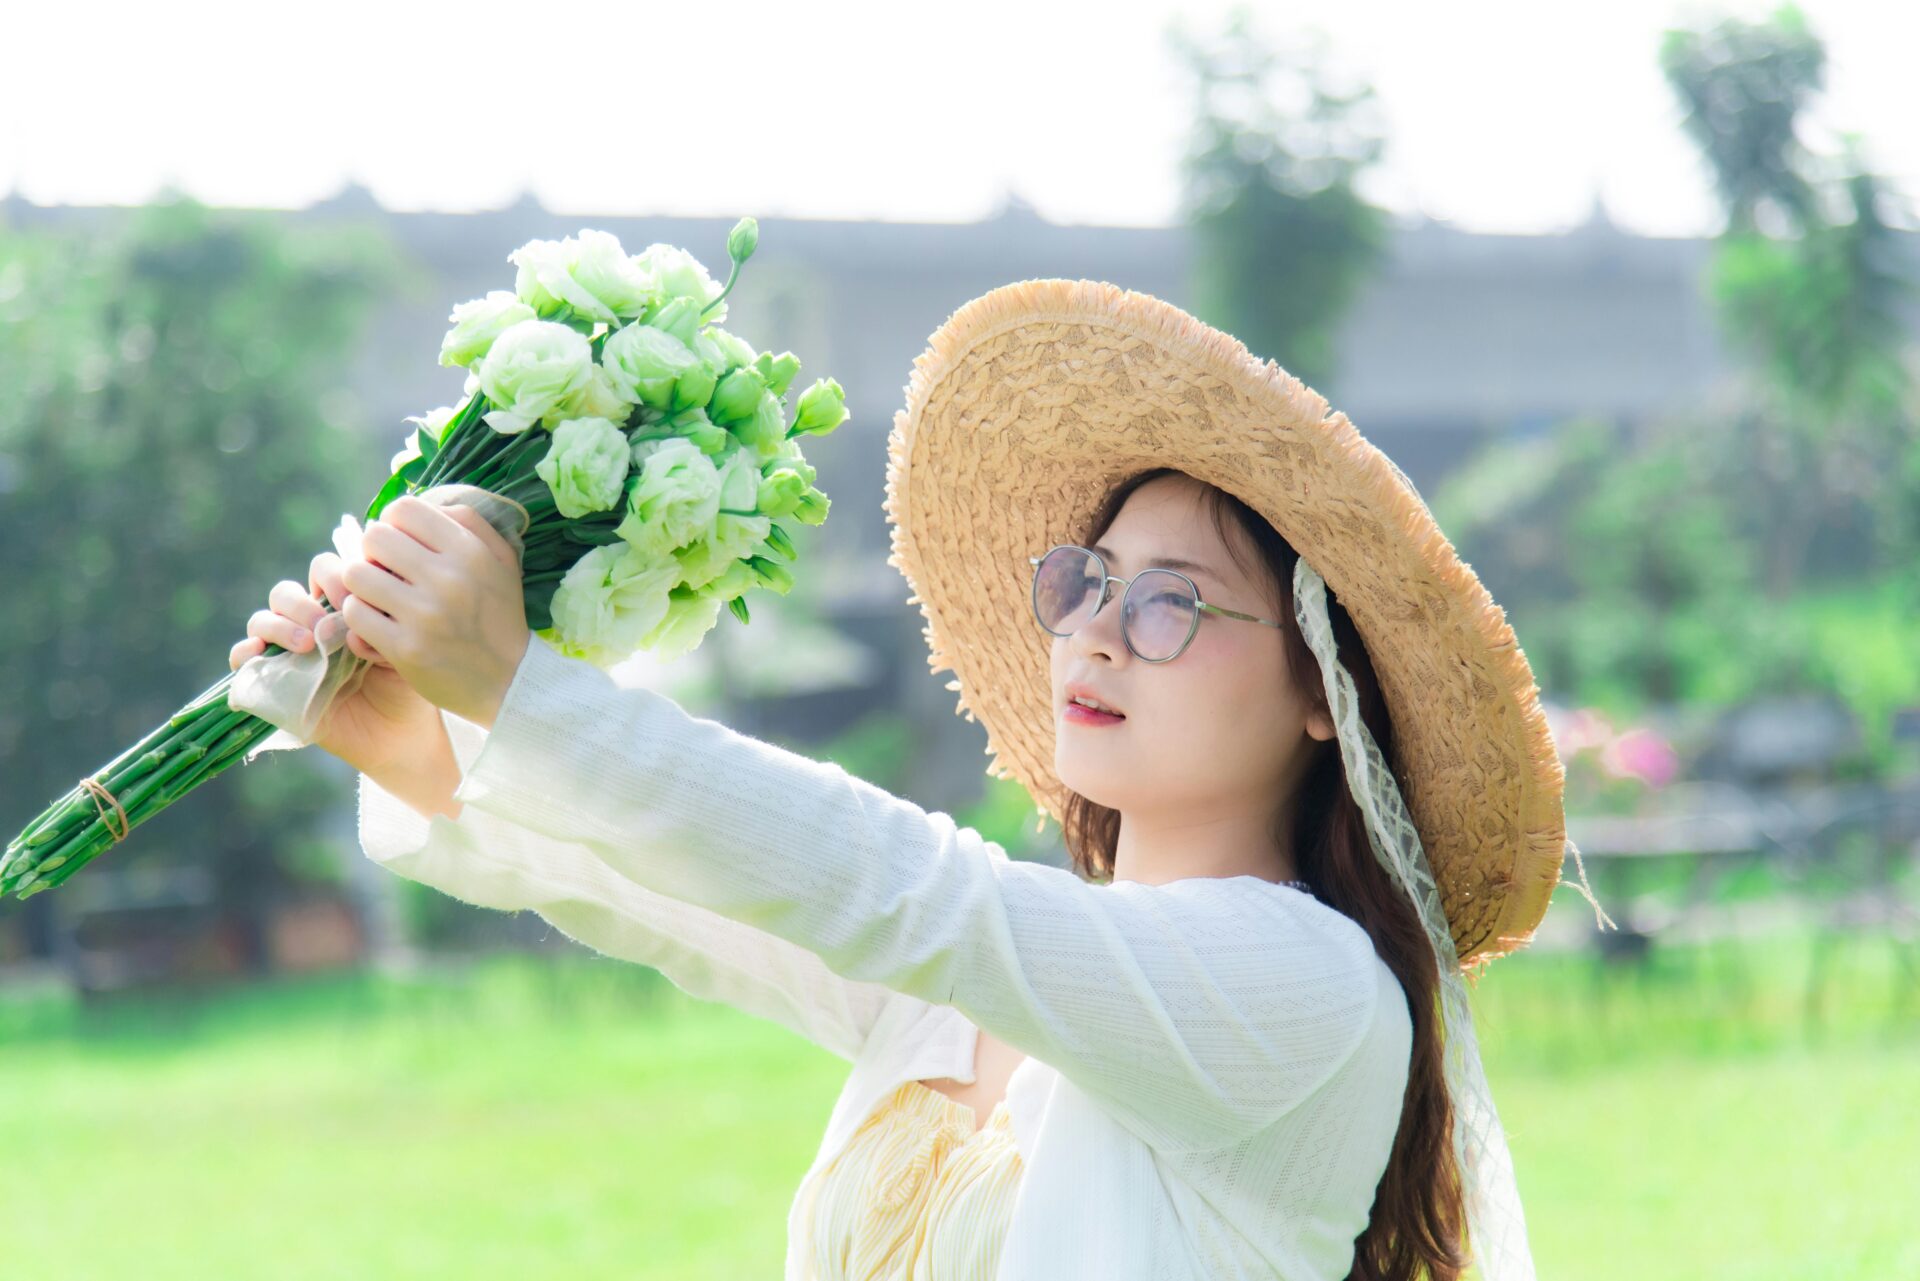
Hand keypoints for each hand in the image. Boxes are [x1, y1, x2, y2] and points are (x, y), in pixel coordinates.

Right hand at [229, 550, 443, 773]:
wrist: (398, 734)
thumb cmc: (404, 685)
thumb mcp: (402, 648)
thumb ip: (381, 625)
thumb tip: (352, 619)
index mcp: (341, 607)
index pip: (324, 570)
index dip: (336, 578)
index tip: (356, 600)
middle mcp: (310, 625)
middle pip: (287, 592)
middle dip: (305, 603)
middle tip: (327, 624)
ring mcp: (288, 652)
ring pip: (263, 619)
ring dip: (279, 624)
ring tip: (307, 644)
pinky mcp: (273, 682)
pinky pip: (243, 659)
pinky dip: (244, 650)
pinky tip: (260, 652)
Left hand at [334, 496, 530, 728]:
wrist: (510, 681)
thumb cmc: (500, 615)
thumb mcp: (502, 561)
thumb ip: (469, 522)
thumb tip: (424, 504)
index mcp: (470, 552)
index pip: (403, 509)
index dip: (393, 523)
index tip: (399, 544)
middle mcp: (448, 578)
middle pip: (374, 538)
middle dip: (373, 553)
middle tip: (385, 572)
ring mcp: (424, 615)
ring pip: (356, 574)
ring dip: (362, 585)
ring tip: (379, 597)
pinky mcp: (405, 648)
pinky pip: (355, 614)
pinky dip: (360, 616)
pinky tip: (378, 623)